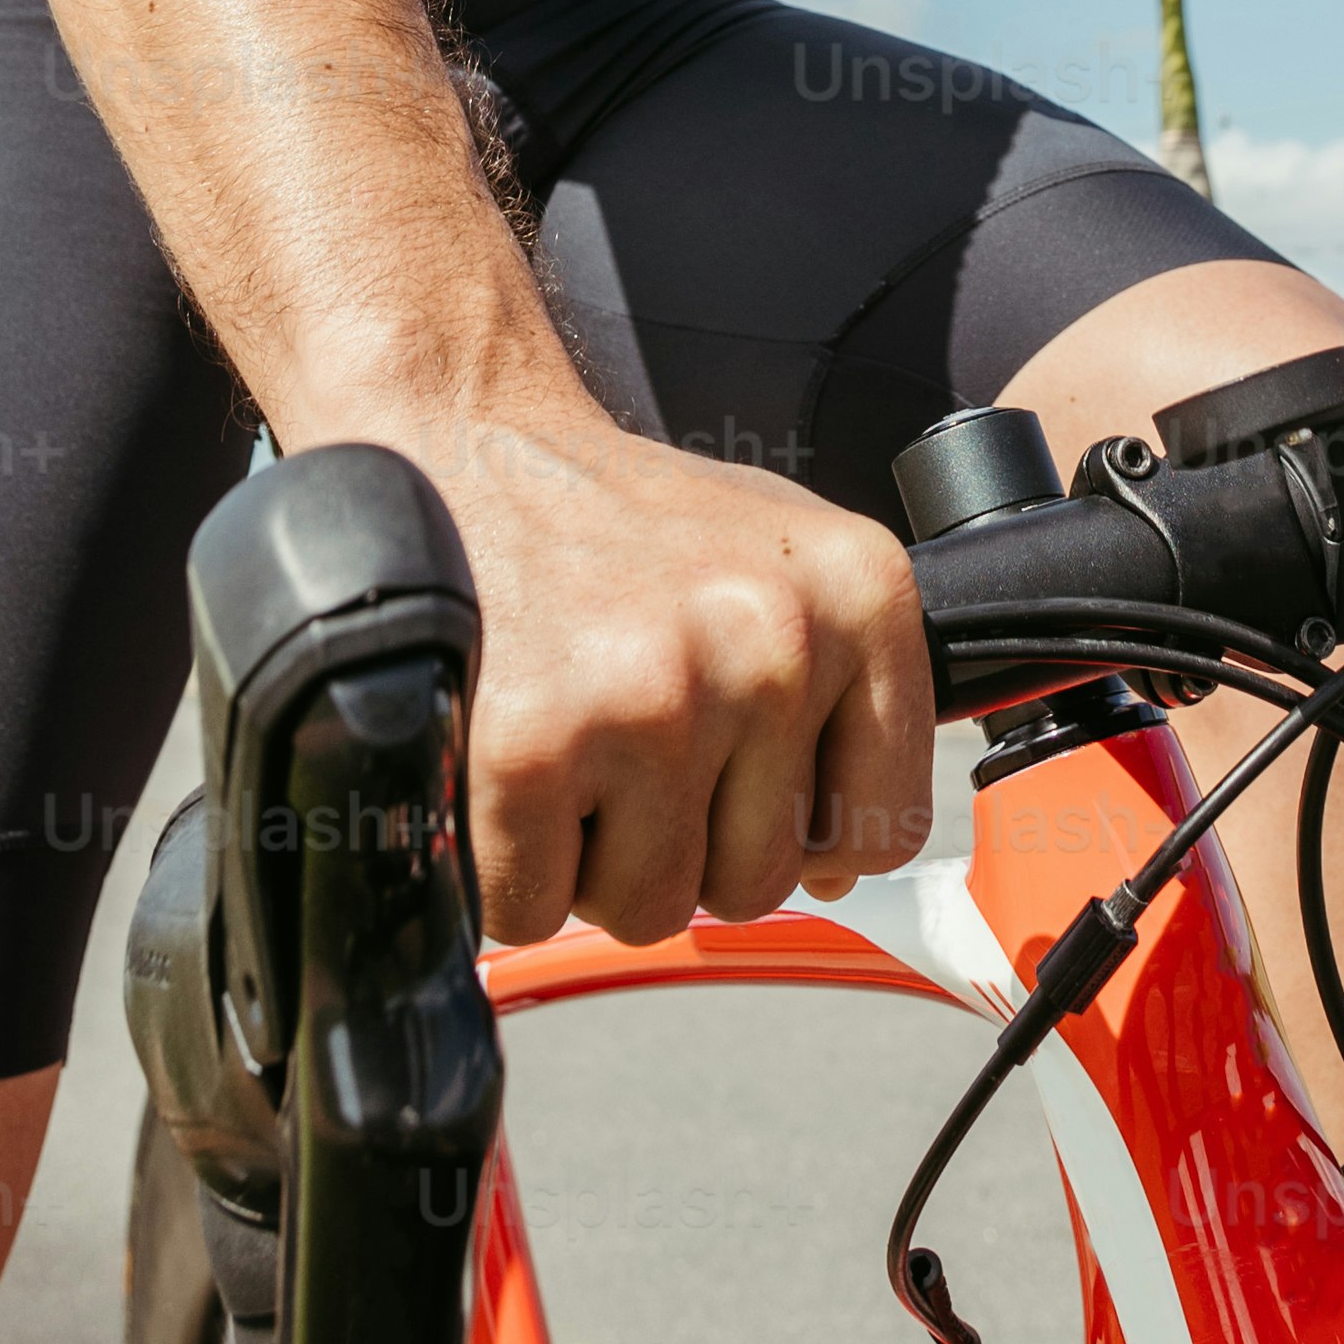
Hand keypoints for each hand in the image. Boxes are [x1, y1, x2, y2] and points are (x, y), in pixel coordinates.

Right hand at [389, 384, 935, 947]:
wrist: (460, 435)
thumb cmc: (615, 518)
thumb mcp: (772, 560)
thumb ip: (833, 700)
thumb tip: (836, 868)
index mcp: (858, 593)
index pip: (883, 827)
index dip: (798, 829)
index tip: (732, 771)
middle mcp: (772, 640)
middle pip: (757, 883)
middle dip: (677, 840)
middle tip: (620, 730)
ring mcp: (654, 693)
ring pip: (651, 909)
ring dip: (589, 856)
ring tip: (565, 733)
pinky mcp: (534, 744)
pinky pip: (536, 907)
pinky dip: (500, 863)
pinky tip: (501, 754)